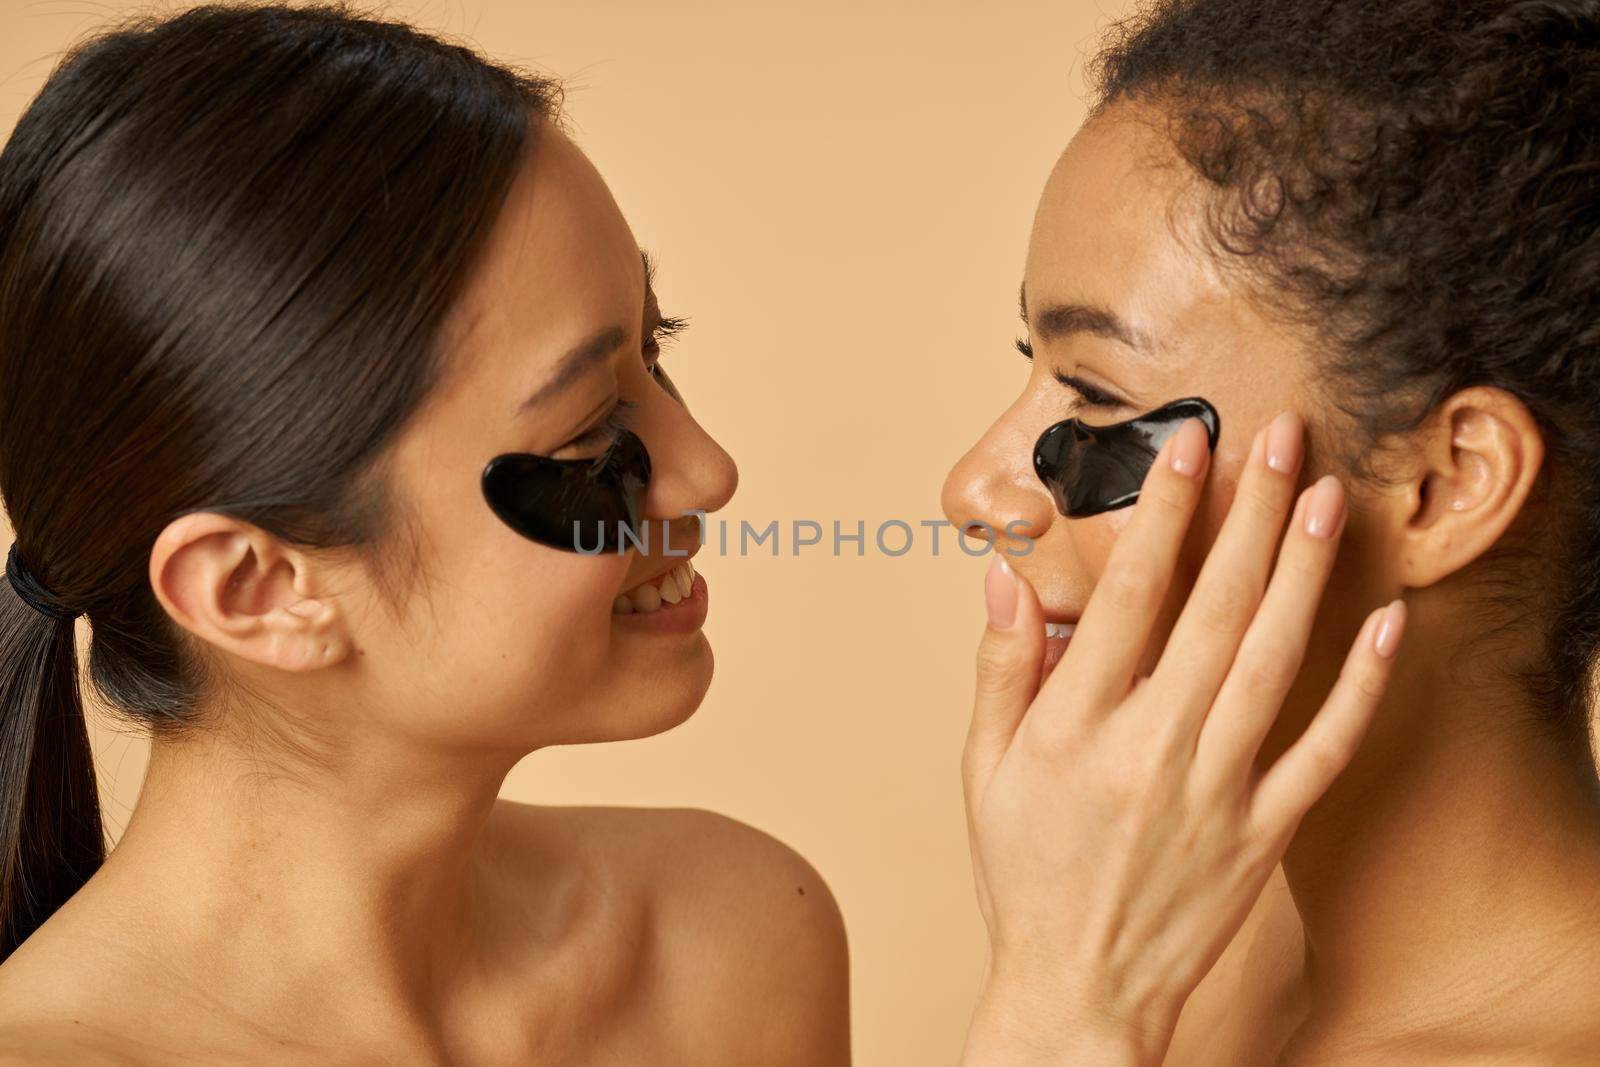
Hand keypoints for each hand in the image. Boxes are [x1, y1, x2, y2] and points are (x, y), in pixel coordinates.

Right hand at [960, 411, 1405, 1065]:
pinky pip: (1322, 749)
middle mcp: (1150, 749)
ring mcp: (1214, 790)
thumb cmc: (1025, 874)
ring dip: (1301, 573)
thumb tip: (1002, 581)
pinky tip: (1383, 624)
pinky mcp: (1262, 831)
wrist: (1079, 990)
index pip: (1128, 597)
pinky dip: (1360, 687)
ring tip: (1322, 496)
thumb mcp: (984, 771)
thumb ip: (1000, 671)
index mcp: (1076, 728)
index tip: (1185, 447)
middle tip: (1276, 438)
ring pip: (1271, 662)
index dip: (1161, 513)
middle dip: (1247, 514)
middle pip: (1213, 610)